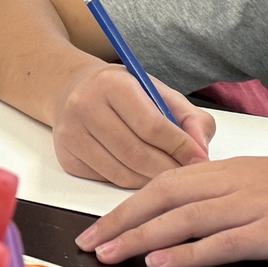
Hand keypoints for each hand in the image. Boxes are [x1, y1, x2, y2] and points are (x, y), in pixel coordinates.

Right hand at [52, 61, 213, 187]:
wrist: (72, 90)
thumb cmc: (121, 91)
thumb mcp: (157, 91)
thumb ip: (190, 118)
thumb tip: (201, 152)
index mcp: (112, 84)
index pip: (152, 125)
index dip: (180, 147)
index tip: (199, 159)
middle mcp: (85, 106)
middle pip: (136, 153)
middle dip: (168, 169)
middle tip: (187, 175)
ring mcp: (71, 133)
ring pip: (122, 173)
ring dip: (151, 180)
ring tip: (167, 176)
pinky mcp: (66, 156)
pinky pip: (107, 179)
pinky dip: (130, 182)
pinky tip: (140, 173)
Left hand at [76, 156, 267, 266]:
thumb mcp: (258, 185)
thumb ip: (221, 196)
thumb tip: (183, 220)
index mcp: (225, 171)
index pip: (162, 184)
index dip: (127, 204)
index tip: (99, 225)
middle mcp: (231, 183)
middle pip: (162, 197)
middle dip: (121, 220)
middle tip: (91, 243)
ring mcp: (250, 205)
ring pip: (183, 217)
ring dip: (141, 236)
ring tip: (112, 254)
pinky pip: (221, 241)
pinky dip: (187, 252)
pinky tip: (161, 263)